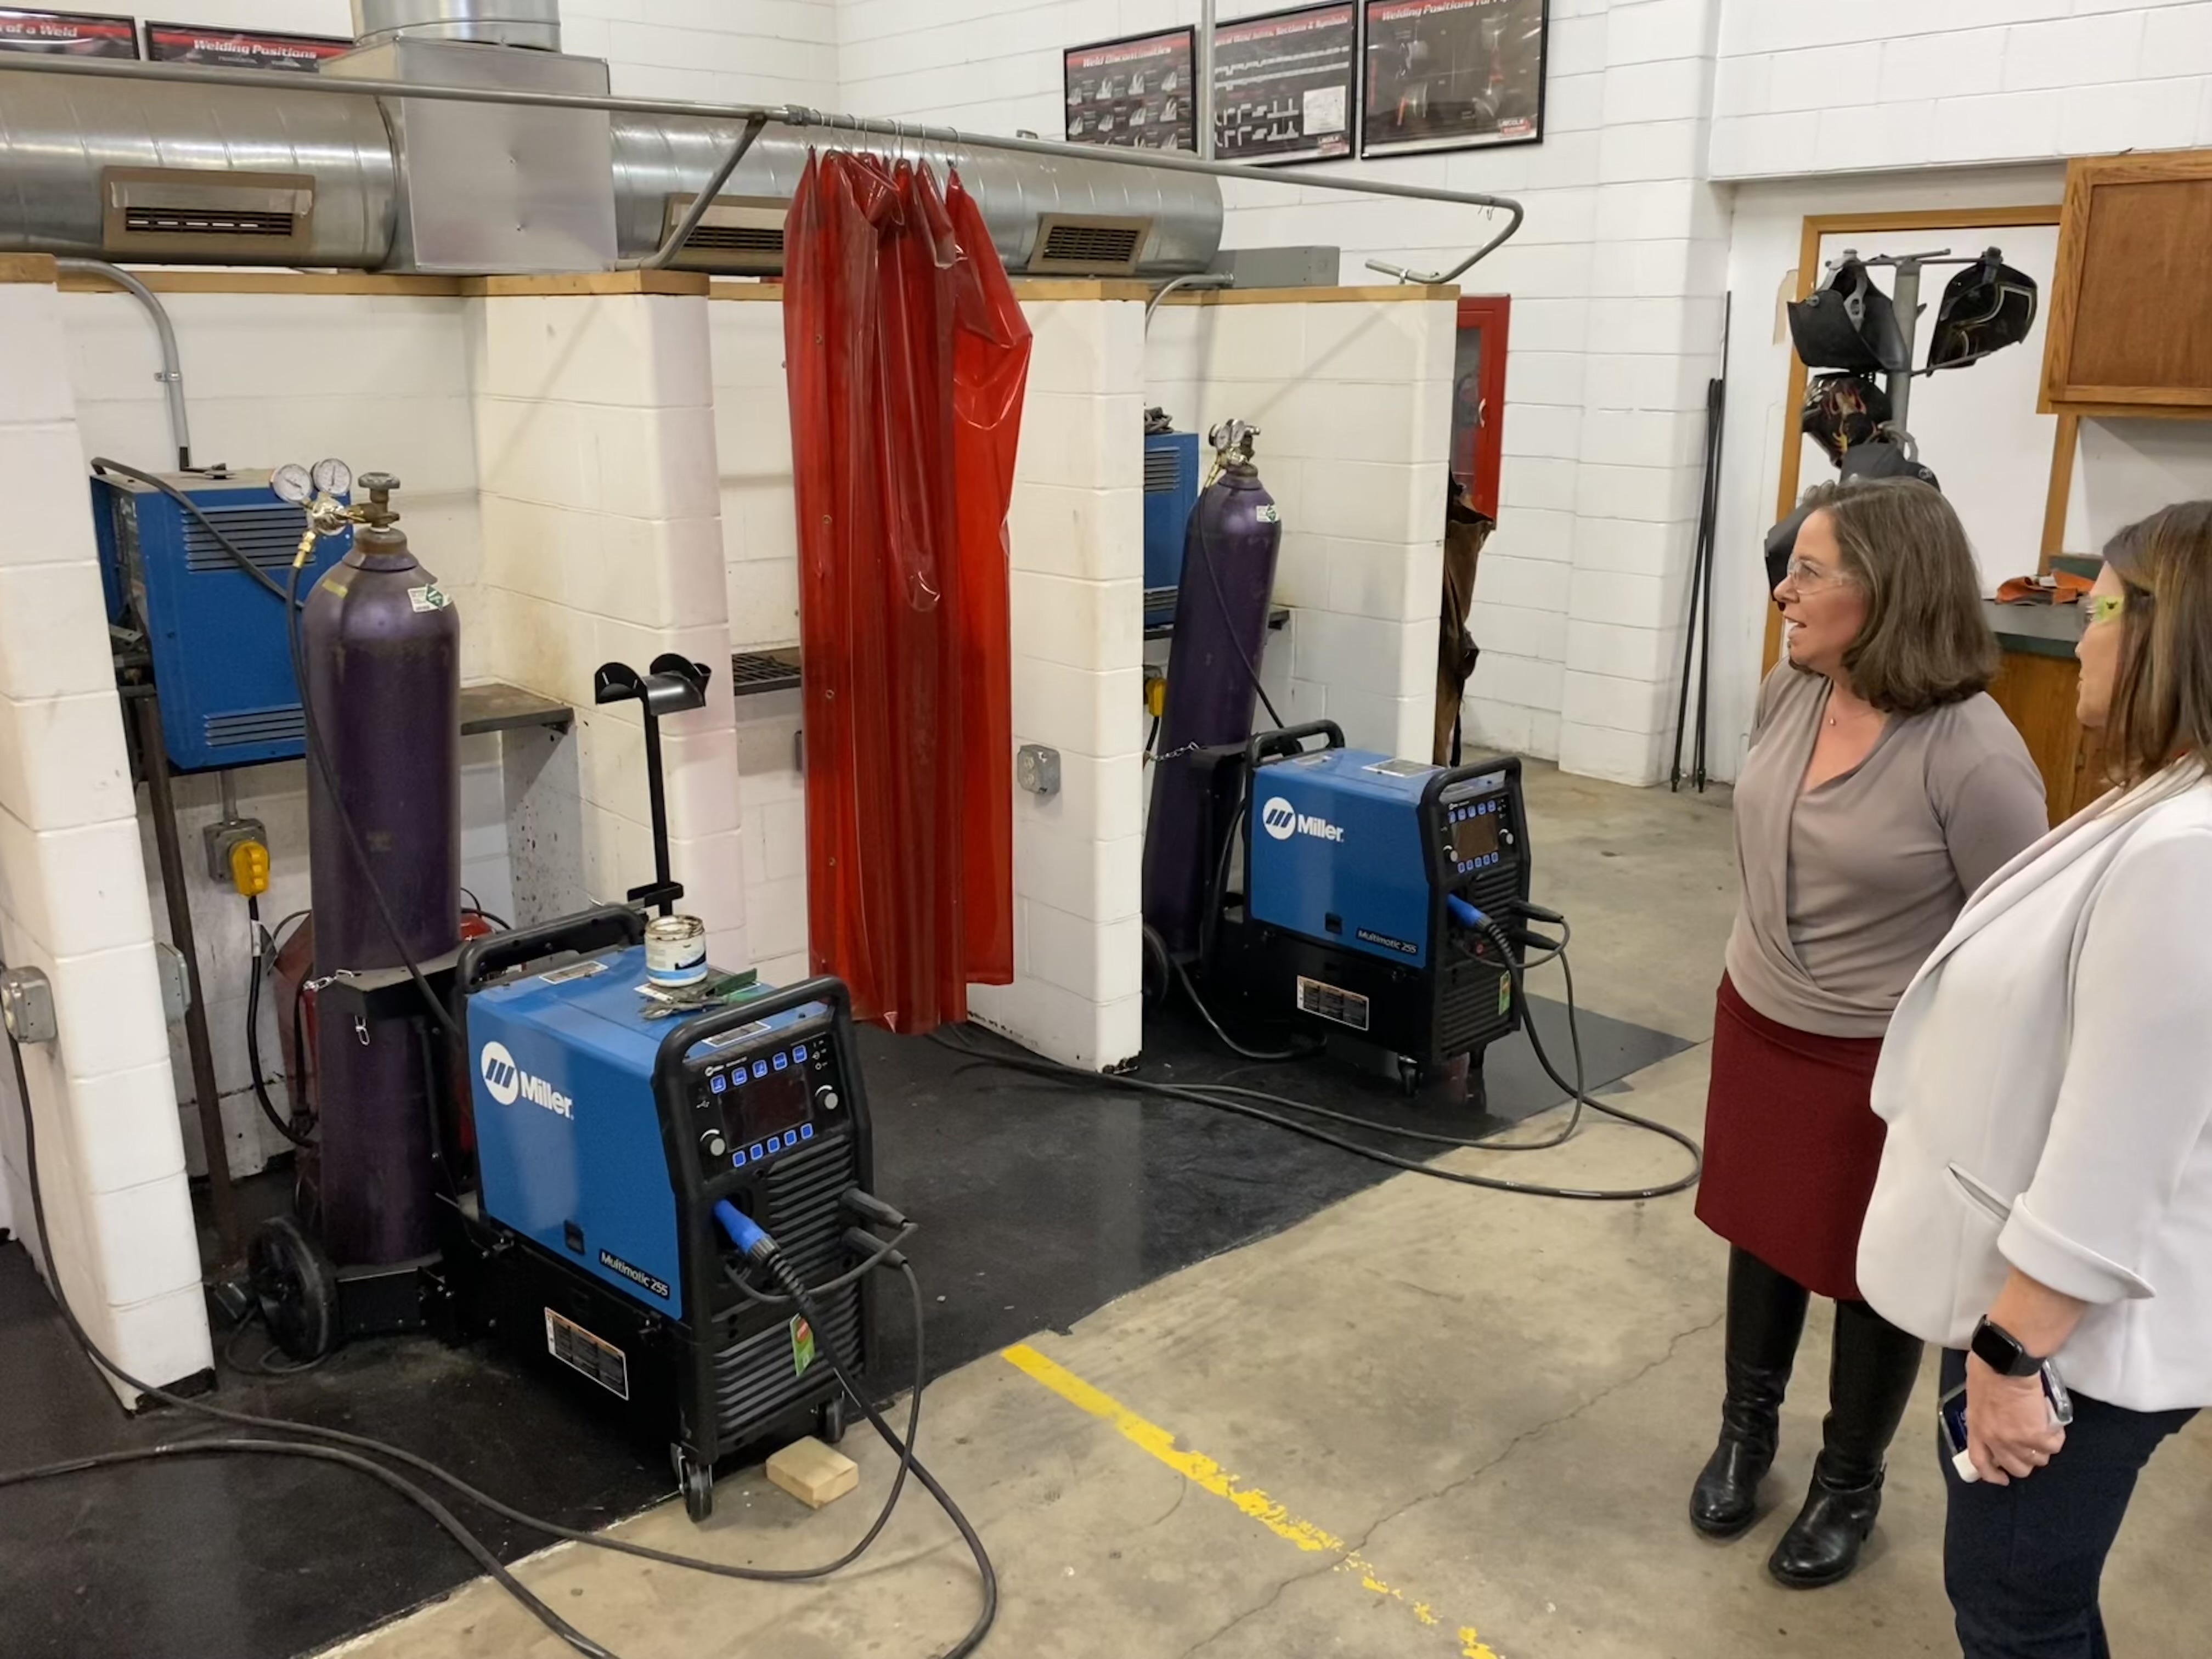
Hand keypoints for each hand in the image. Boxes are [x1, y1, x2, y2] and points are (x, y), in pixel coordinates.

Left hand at [1965, 1353, 2065, 1484]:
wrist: (2004, 1361)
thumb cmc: (1986, 1369)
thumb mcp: (1975, 1395)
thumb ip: (1983, 1413)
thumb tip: (1993, 1415)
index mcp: (1977, 1429)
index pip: (1981, 1462)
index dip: (1992, 1475)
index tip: (2003, 1478)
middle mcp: (1995, 1440)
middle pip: (2015, 1467)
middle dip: (2026, 1462)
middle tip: (2032, 1449)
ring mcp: (2016, 1439)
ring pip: (2037, 1460)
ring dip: (2043, 1450)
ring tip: (2045, 1434)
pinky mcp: (2036, 1433)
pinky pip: (2052, 1446)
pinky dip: (2056, 1439)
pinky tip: (2055, 1427)